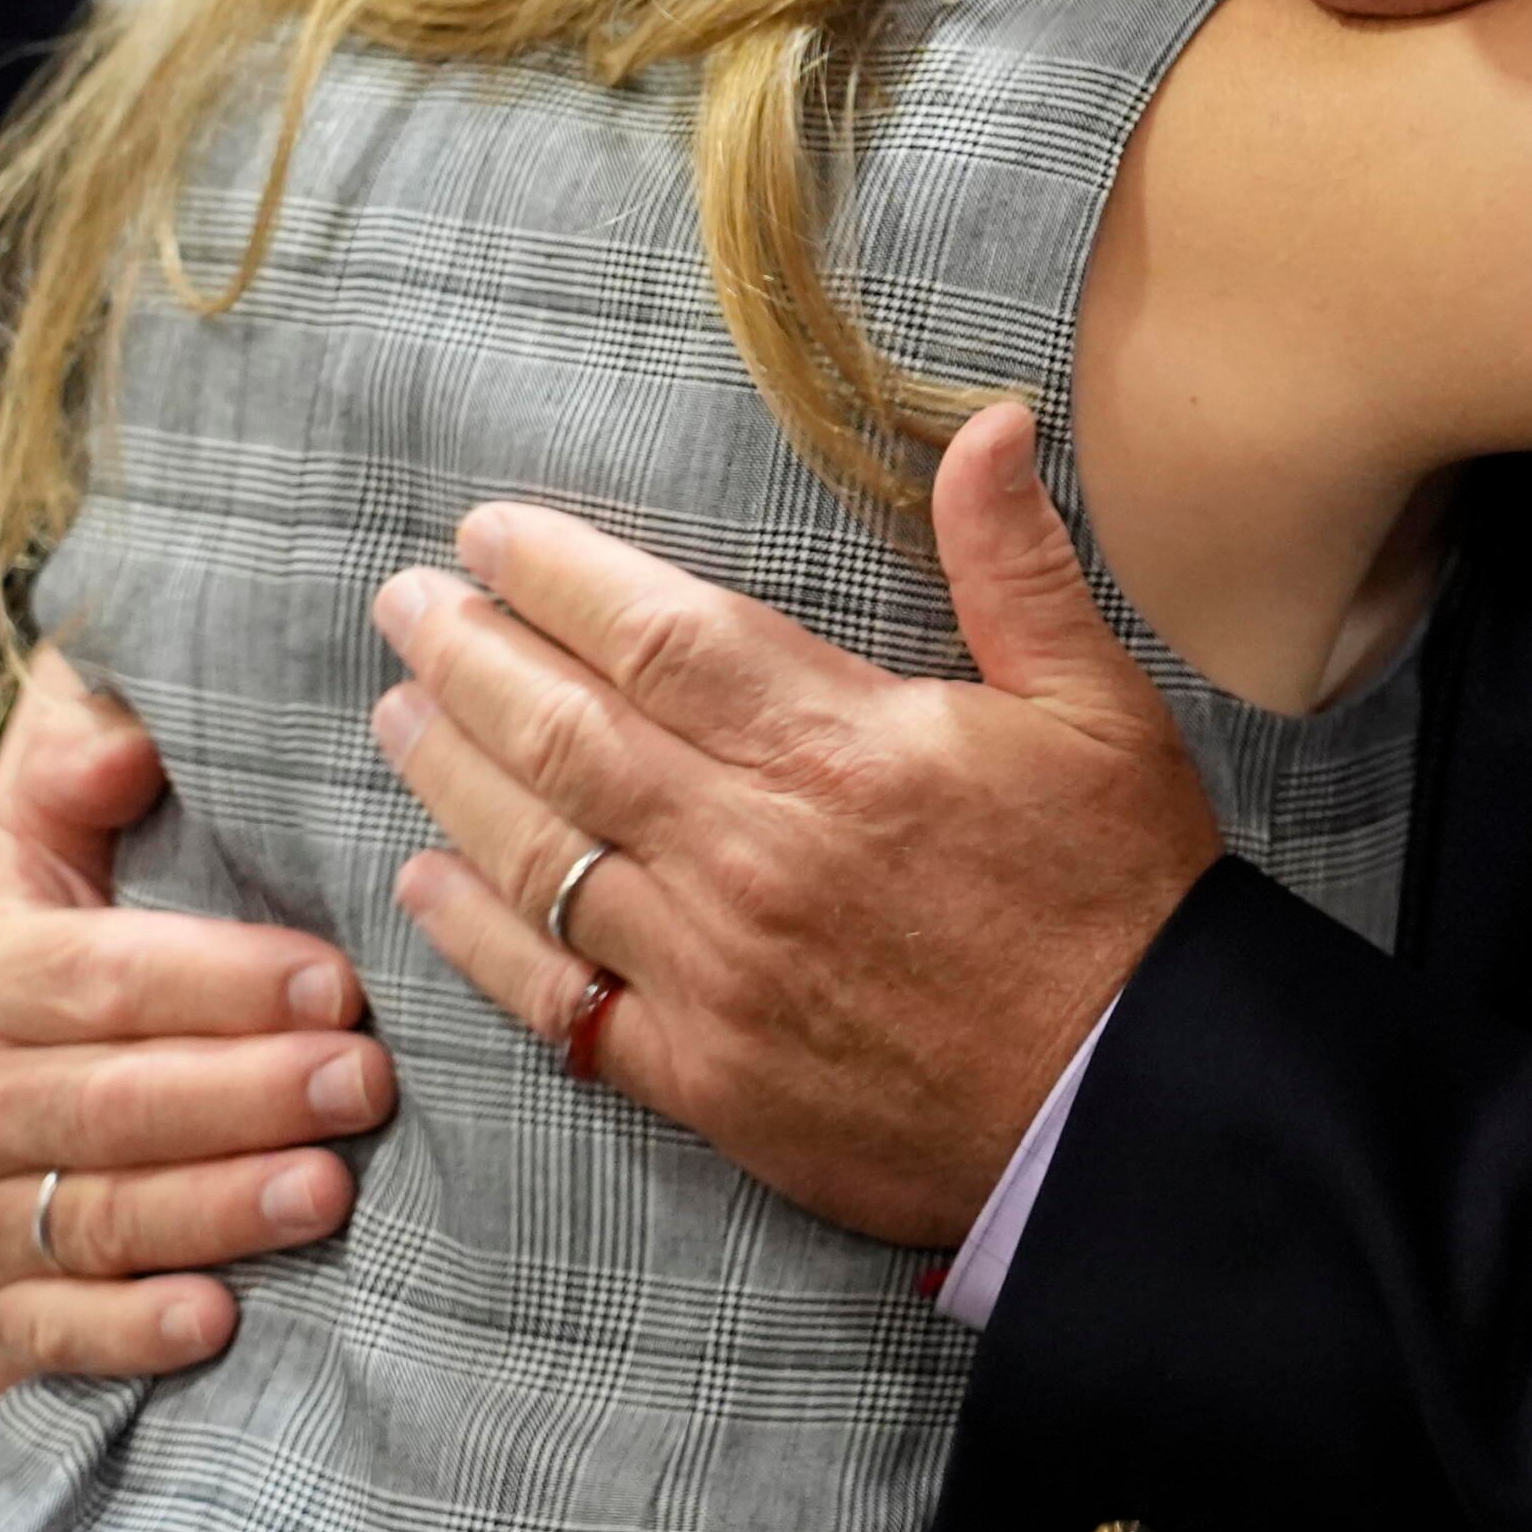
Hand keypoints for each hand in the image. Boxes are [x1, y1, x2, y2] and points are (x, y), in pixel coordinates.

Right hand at [0, 647, 391, 1415]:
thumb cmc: (79, 945)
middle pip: (119, 1100)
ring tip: (329, 1189)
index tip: (341, 978)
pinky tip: (219, 1319)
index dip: (226, 980)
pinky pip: (61, 1332)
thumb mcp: (57, 832)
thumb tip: (121, 723)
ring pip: (106, 1214)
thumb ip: (86, 750)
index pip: (110, 974)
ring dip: (221, 1208)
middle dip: (252, 1092)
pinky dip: (134, 1330)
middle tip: (370, 1084)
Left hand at [368, 404, 1220, 1250]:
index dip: (556, 576)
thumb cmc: (1120, 896)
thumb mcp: (1096, 707)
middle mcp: (752, 852)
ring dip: (451, 776)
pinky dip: (478, 939)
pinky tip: (427, 886)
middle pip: (566, 732)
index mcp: (841, 747)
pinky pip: (557, 1000)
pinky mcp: (705, 1079)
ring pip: (540, 855)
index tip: (487, 535)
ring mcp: (715, 973)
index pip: (656, 635)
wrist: (1135, 1108)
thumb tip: (987, 423)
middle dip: (468, 656)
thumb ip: (1015, 564)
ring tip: (396, 713)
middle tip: (401, 605)